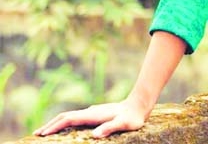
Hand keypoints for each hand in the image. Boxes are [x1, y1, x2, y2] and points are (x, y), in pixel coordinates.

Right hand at [33, 96, 147, 138]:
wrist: (140, 104)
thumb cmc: (132, 117)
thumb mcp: (123, 124)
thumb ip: (110, 128)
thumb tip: (95, 135)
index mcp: (93, 115)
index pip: (68, 119)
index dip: (54, 126)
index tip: (42, 135)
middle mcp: (90, 112)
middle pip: (65, 116)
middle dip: (50, 124)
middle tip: (36, 134)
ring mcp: (93, 112)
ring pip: (70, 116)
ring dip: (57, 123)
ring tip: (46, 132)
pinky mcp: (96, 114)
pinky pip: (76, 118)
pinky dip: (66, 122)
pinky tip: (66, 128)